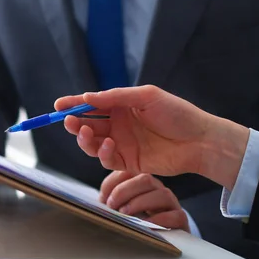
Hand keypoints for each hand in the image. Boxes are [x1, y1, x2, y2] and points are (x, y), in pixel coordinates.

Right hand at [55, 85, 248, 189]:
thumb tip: (86, 97)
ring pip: (92, 143)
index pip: (91, 105)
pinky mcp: (127, 162)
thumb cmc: (177, 114)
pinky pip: (106, 159)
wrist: (199, 141)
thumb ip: (115, 97)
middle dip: (73, 123)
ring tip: (85, 133)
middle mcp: (118, 125)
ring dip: (84, 139)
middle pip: (86, 125)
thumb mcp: (146, 97)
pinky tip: (110, 144)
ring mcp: (121, 144)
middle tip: (68, 121)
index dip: (73, 104)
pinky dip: (103, 152)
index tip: (58, 105)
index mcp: (121, 106)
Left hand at [99, 171, 188, 231]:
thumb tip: (99, 203)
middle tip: (111, 206)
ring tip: (125, 214)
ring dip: (139, 203)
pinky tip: (146, 225)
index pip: (128, 172)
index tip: (102, 198)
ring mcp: (170, 203)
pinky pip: (176, 215)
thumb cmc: (135, 222)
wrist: (160, 239)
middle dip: (124, 191)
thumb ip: (111, 203)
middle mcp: (156, 189)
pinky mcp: (180, 219)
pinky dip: (159, 220)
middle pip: (145, 179)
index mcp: (140, 183)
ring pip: (161, 194)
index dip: (112, 182)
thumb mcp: (120, 210)